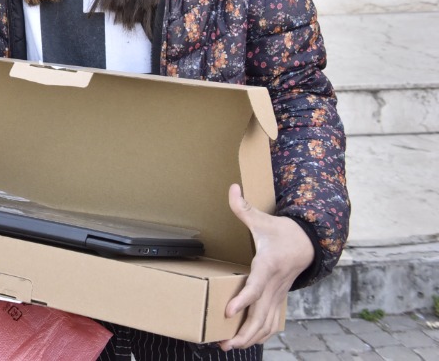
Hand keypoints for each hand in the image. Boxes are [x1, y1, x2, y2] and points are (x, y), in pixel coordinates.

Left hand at [218, 183, 313, 350]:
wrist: (310, 242)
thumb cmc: (283, 231)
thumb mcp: (262, 218)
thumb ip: (243, 207)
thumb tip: (232, 188)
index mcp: (269, 266)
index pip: (256, 287)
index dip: (242, 300)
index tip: (227, 312)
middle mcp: (275, 284)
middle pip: (261, 315)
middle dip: (243, 332)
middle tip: (223, 343)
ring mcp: (279, 294)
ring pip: (268, 323)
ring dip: (251, 338)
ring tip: (230, 346)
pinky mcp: (280, 298)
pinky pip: (273, 322)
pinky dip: (262, 334)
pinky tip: (247, 341)